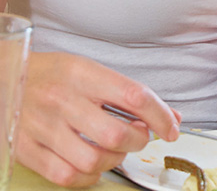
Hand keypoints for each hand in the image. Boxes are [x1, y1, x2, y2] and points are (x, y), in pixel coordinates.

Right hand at [15, 52, 179, 187]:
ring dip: (115, 159)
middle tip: (140, 135)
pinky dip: (89, 175)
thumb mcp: (90, 70)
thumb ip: (129, 93)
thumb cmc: (52, 74)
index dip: (160, 116)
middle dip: (139, 140)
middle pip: (115, 134)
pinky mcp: (26, 150)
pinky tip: (94, 163)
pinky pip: (66, 175)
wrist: (4, 75)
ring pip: (93, 159)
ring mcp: (42, 128)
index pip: (134, 96)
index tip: (171, 128)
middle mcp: (61, 100)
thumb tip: (169, 117)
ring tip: (116, 148)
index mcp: (81, 74)